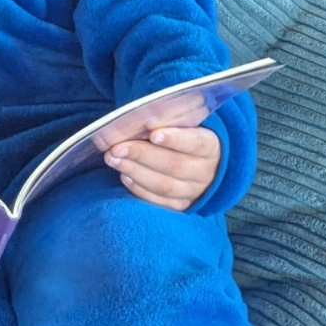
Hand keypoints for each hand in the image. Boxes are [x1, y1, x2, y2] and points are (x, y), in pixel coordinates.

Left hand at [104, 125, 221, 210]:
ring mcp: (194, 191)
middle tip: (117, 147)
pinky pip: (160, 201)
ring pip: (165, 186)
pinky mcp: (181, 205)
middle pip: (174, 165)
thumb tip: (140, 119)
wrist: (207, 165)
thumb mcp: (188, 125)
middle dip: (142, 155)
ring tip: (114, 160)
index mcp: (212, 147)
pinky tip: (124, 176)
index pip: (196, 143)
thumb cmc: (189, 136)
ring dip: (136, 172)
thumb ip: (170, 121)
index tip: (152, 133)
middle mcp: (206, 172)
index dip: (174, 139)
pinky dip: (140, 189)